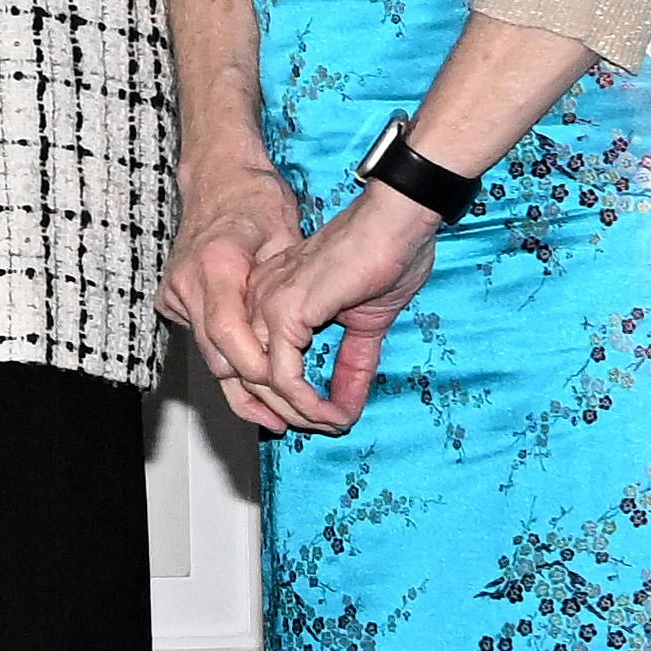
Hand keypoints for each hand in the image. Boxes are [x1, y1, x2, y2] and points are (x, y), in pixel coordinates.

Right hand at [163, 168, 327, 430]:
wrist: (218, 177)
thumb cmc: (254, 198)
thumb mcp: (284, 233)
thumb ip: (284, 284)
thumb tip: (297, 331)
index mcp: (215, 265)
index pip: (231, 336)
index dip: (261, 370)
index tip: (292, 392)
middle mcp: (187, 284)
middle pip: (219, 357)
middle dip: (258, 394)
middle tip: (294, 420)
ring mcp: (176, 294)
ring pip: (210, 358)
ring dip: (243, 391)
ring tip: (277, 421)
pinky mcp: (175, 301)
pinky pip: (204, 345)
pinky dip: (230, 367)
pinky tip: (255, 392)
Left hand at [244, 187, 444, 439]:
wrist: (397, 223)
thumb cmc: (386, 255)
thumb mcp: (365, 323)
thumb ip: (351, 364)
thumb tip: (347, 410)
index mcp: (271, 295)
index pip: (259, 359)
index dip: (284, 398)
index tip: (321, 418)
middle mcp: (258, 298)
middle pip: (254, 377)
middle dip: (291, 413)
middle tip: (329, 428)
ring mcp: (266, 304)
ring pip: (264, 383)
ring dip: (301, 414)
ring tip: (335, 424)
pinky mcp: (284, 313)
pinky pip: (283, 378)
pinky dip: (309, 404)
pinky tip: (335, 414)